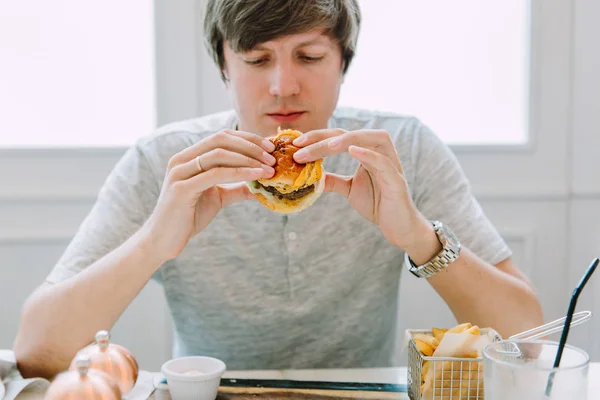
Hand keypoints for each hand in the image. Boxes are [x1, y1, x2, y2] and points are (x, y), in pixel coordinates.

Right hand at [142, 130, 275, 260]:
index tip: (269, 148)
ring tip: (269, 168)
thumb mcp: (217, 198)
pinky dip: (240, 172)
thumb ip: (235, 188)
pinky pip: (215, 174)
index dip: (247, 138)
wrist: (163, 241)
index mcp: (189, 157)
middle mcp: (182, 159)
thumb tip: (260, 186)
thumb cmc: (188, 217)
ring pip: (219, 154)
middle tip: (273, 157)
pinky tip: (257, 176)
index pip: (222, 136)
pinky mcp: (181, 188)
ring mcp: (180, 172)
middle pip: (221, 139)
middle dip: (250, 145)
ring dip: (249, 158)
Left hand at [292, 128, 430, 249]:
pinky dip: (369, 154)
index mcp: (367, 152)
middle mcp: (380, 152)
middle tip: (299, 145)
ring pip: (371, 140)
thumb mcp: (349, 189)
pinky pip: (384, 162)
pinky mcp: (396, 179)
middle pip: (351, 134)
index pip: (339, 137)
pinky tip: (353, 151)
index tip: (295, 144)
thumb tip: (311, 175)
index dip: (317, 138)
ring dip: (347, 139)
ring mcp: (390, 163)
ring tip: (326, 145)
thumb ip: (332, 180)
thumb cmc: (377, 203)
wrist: (398, 226)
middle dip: (324, 137)